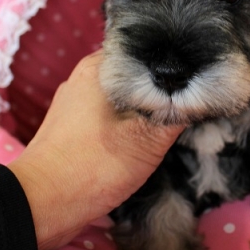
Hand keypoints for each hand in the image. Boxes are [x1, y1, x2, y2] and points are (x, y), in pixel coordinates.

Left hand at [8, 50, 184, 249]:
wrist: (42, 204)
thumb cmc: (94, 166)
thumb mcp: (149, 139)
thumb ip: (178, 109)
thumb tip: (207, 90)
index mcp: (101, 65)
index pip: (148, 45)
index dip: (175, 59)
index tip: (196, 73)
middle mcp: (87, 74)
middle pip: (137, 68)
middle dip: (161, 84)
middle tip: (186, 98)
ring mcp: (77, 97)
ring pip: (125, 89)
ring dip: (145, 102)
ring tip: (167, 116)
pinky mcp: (73, 119)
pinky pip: (110, 106)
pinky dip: (128, 115)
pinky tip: (141, 131)